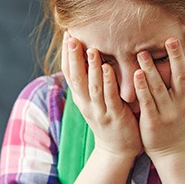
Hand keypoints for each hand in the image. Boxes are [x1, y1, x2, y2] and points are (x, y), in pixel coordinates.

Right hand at [61, 32, 141, 158]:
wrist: (117, 149)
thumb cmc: (110, 118)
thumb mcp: (96, 98)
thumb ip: (93, 79)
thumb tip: (90, 54)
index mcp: (80, 96)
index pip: (69, 72)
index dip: (67, 54)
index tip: (67, 34)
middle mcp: (85, 102)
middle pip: (76, 77)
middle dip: (73, 57)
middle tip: (71, 37)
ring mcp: (98, 110)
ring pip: (92, 86)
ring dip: (91, 67)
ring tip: (90, 48)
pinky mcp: (113, 117)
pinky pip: (110, 98)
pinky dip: (108, 82)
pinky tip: (109, 68)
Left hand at [134, 29, 184, 159]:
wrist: (174, 150)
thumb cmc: (184, 120)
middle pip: (182, 76)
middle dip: (177, 57)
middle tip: (170, 38)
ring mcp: (170, 113)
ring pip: (161, 88)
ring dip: (152, 69)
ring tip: (143, 53)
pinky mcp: (154, 121)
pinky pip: (147, 102)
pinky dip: (142, 88)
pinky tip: (136, 75)